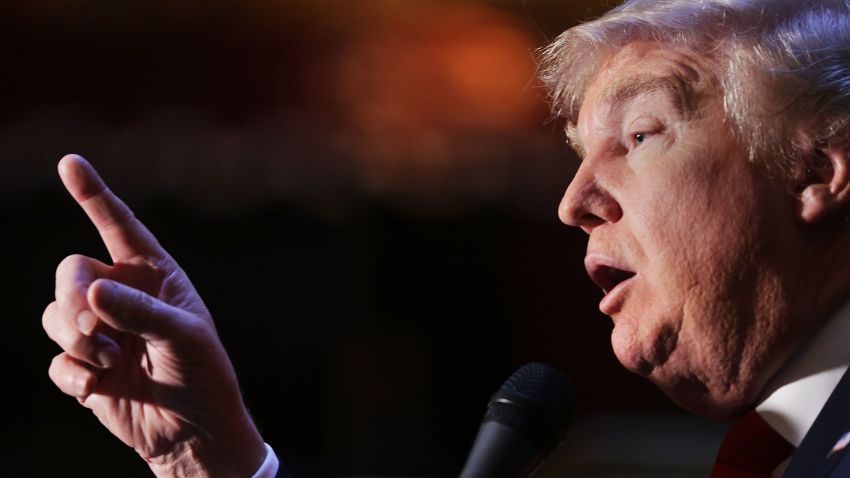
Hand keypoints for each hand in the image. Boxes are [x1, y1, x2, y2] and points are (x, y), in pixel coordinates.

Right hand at [43, 154, 266, 477]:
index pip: (120, 226)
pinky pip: (55, 360)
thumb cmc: (202, 374)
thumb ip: (142, 311)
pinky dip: (71, 374)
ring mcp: (100, 331)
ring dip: (74, 340)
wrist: (192, 430)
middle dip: (74, 300)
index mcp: (153, 275)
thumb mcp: (185, 336)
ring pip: (53, 315)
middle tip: (98, 331)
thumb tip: (95, 292)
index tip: (70, 162)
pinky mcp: (83, 366)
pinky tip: (96, 390)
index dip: (95, 195)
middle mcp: (122, 295)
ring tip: (110, 362)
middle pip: (70, 272)